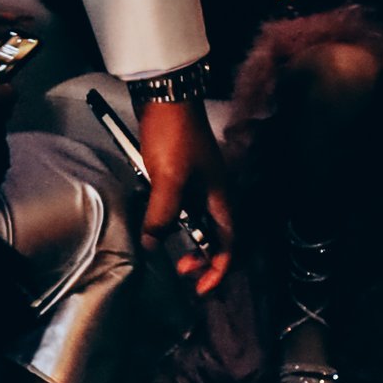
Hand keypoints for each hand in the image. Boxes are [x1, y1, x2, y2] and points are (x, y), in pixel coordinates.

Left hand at [129, 96, 232, 295]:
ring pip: (195, 223)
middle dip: (202, 260)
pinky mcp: (179, 175)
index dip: (218, 270)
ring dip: (184, 241)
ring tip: (164, 250)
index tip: (199, 288)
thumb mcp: (168, 179)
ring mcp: (196, 184)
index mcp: (220, 198)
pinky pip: (179, 208)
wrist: (165, 94)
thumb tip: (152, 246)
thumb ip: (162, 215)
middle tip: (180, 272)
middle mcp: (213, 195)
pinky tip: (152, 224)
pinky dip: (170, 221)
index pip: (229, 244)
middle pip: (215, 238)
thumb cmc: (173, 134)